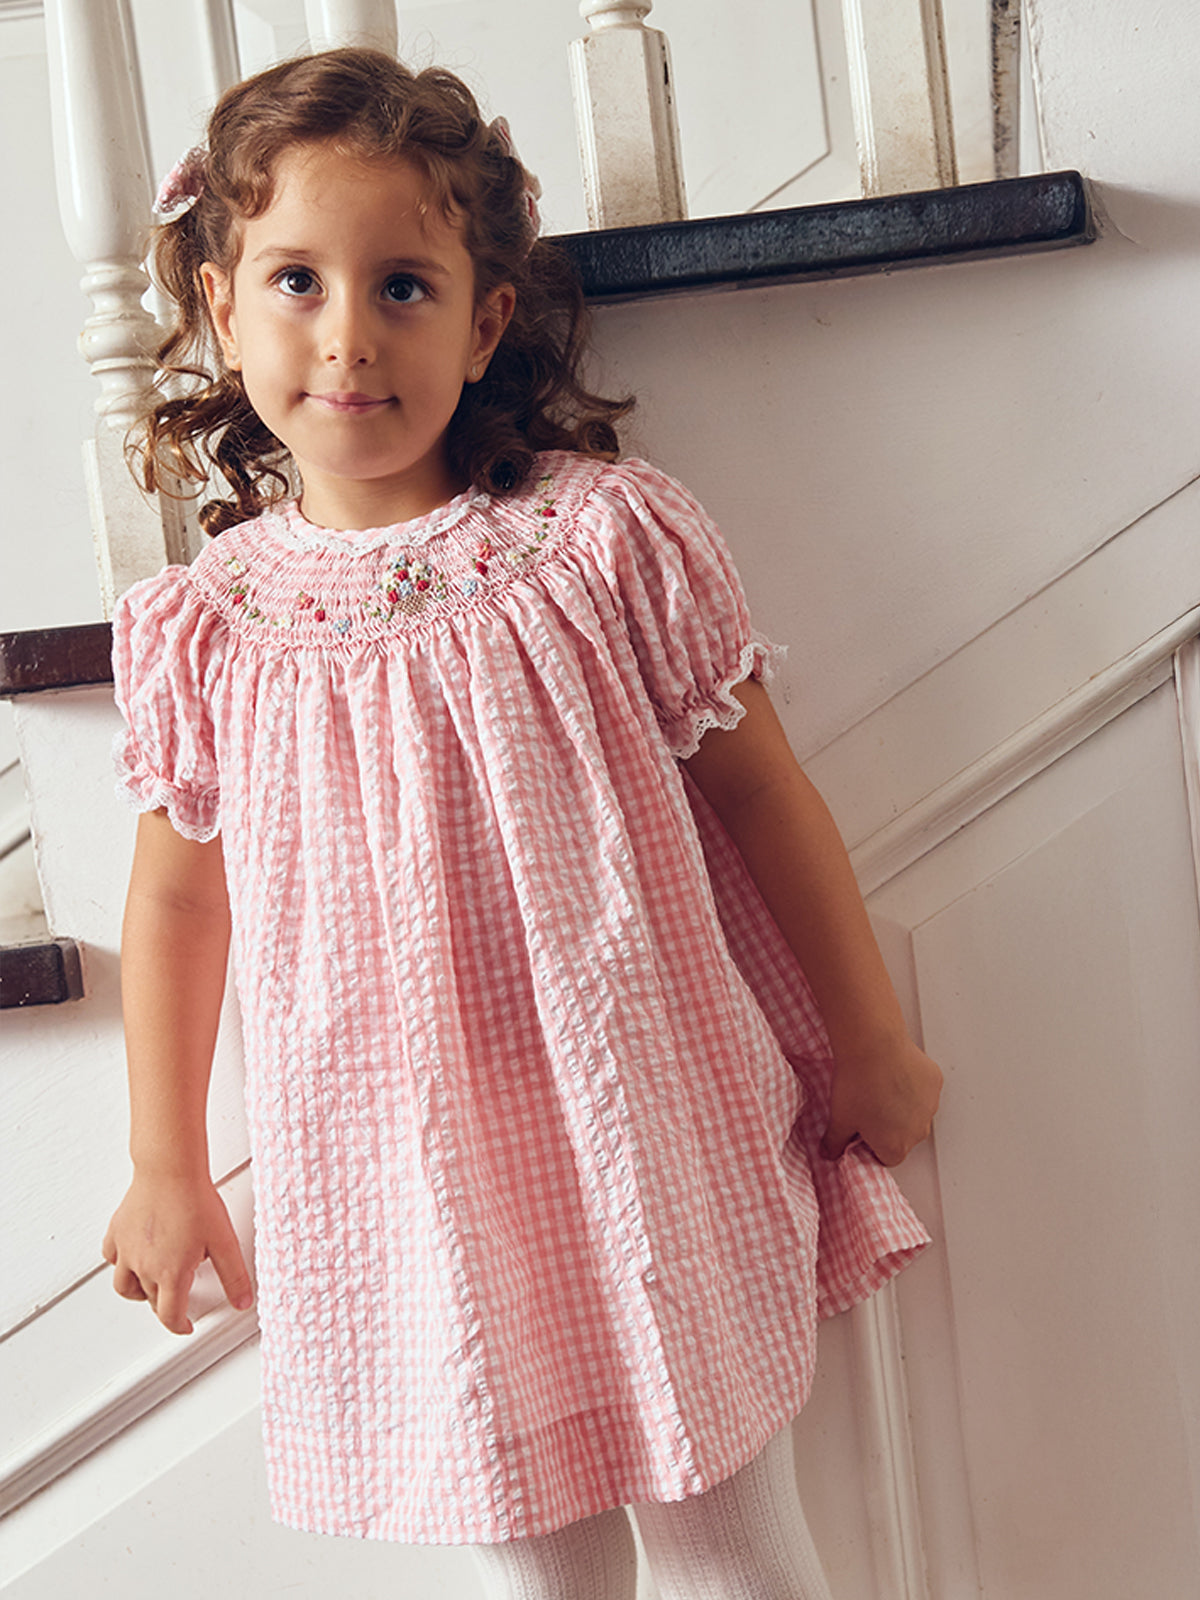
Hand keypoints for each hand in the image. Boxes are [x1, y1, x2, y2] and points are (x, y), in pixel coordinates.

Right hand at [101, 1172, 252, 1334]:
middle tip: (177, 1301)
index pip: (170, 1315)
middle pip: (151, 1300)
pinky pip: (112, 1257)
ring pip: (124, 1285)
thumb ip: (234, 1276)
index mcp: (171, 1274)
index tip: (185, 1325)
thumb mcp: (225, 1242)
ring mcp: (126, 1250)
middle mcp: (144, 1267)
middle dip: (165, 1306)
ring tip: (152, 1288)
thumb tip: (243, 1301)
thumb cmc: (195, 1201)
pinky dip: (120, 1265)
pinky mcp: (117, 1232)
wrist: (170, 1170)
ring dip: (139, 1292)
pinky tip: (131, 1258)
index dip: (179, 1326)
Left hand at [821, 1034, 942, 1167]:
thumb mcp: (838, 1119)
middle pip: (903, 1137)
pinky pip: (923, 1090)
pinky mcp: (934, 1083)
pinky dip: (912, 1085)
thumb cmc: (858, 1084)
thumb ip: (834, 1143)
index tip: (861, 1129)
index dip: (872, 1144)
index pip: (886, 1158)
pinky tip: (894, 1072)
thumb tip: (829, 1153)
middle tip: (868, 1105)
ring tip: (879, 1086)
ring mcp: (930, 1106)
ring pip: (915, 1113)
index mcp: (896, 1147)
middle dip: (888, 1126)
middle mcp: (919, 1132)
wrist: (873, 1046)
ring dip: (902, 1106)